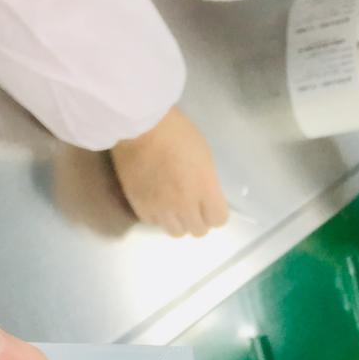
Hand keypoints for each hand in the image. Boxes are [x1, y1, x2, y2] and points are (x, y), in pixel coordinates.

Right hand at [111, 107, 228, 237]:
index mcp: (205, 189)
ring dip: (179, 221)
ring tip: (174, 206)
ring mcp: (161, 208)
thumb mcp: (204, 155)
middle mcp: (185, 205)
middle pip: (199, 230)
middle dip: (199, 219)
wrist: (140, 127)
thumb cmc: (177, 132)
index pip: (218, 220)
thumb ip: (207, 182)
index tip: (211, 204)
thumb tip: (204, 195)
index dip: (216, 213)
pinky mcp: (140, 206)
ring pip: (176, 232)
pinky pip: (154, 223)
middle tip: (193, 205)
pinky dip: (158, 217)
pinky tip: (157, 202)